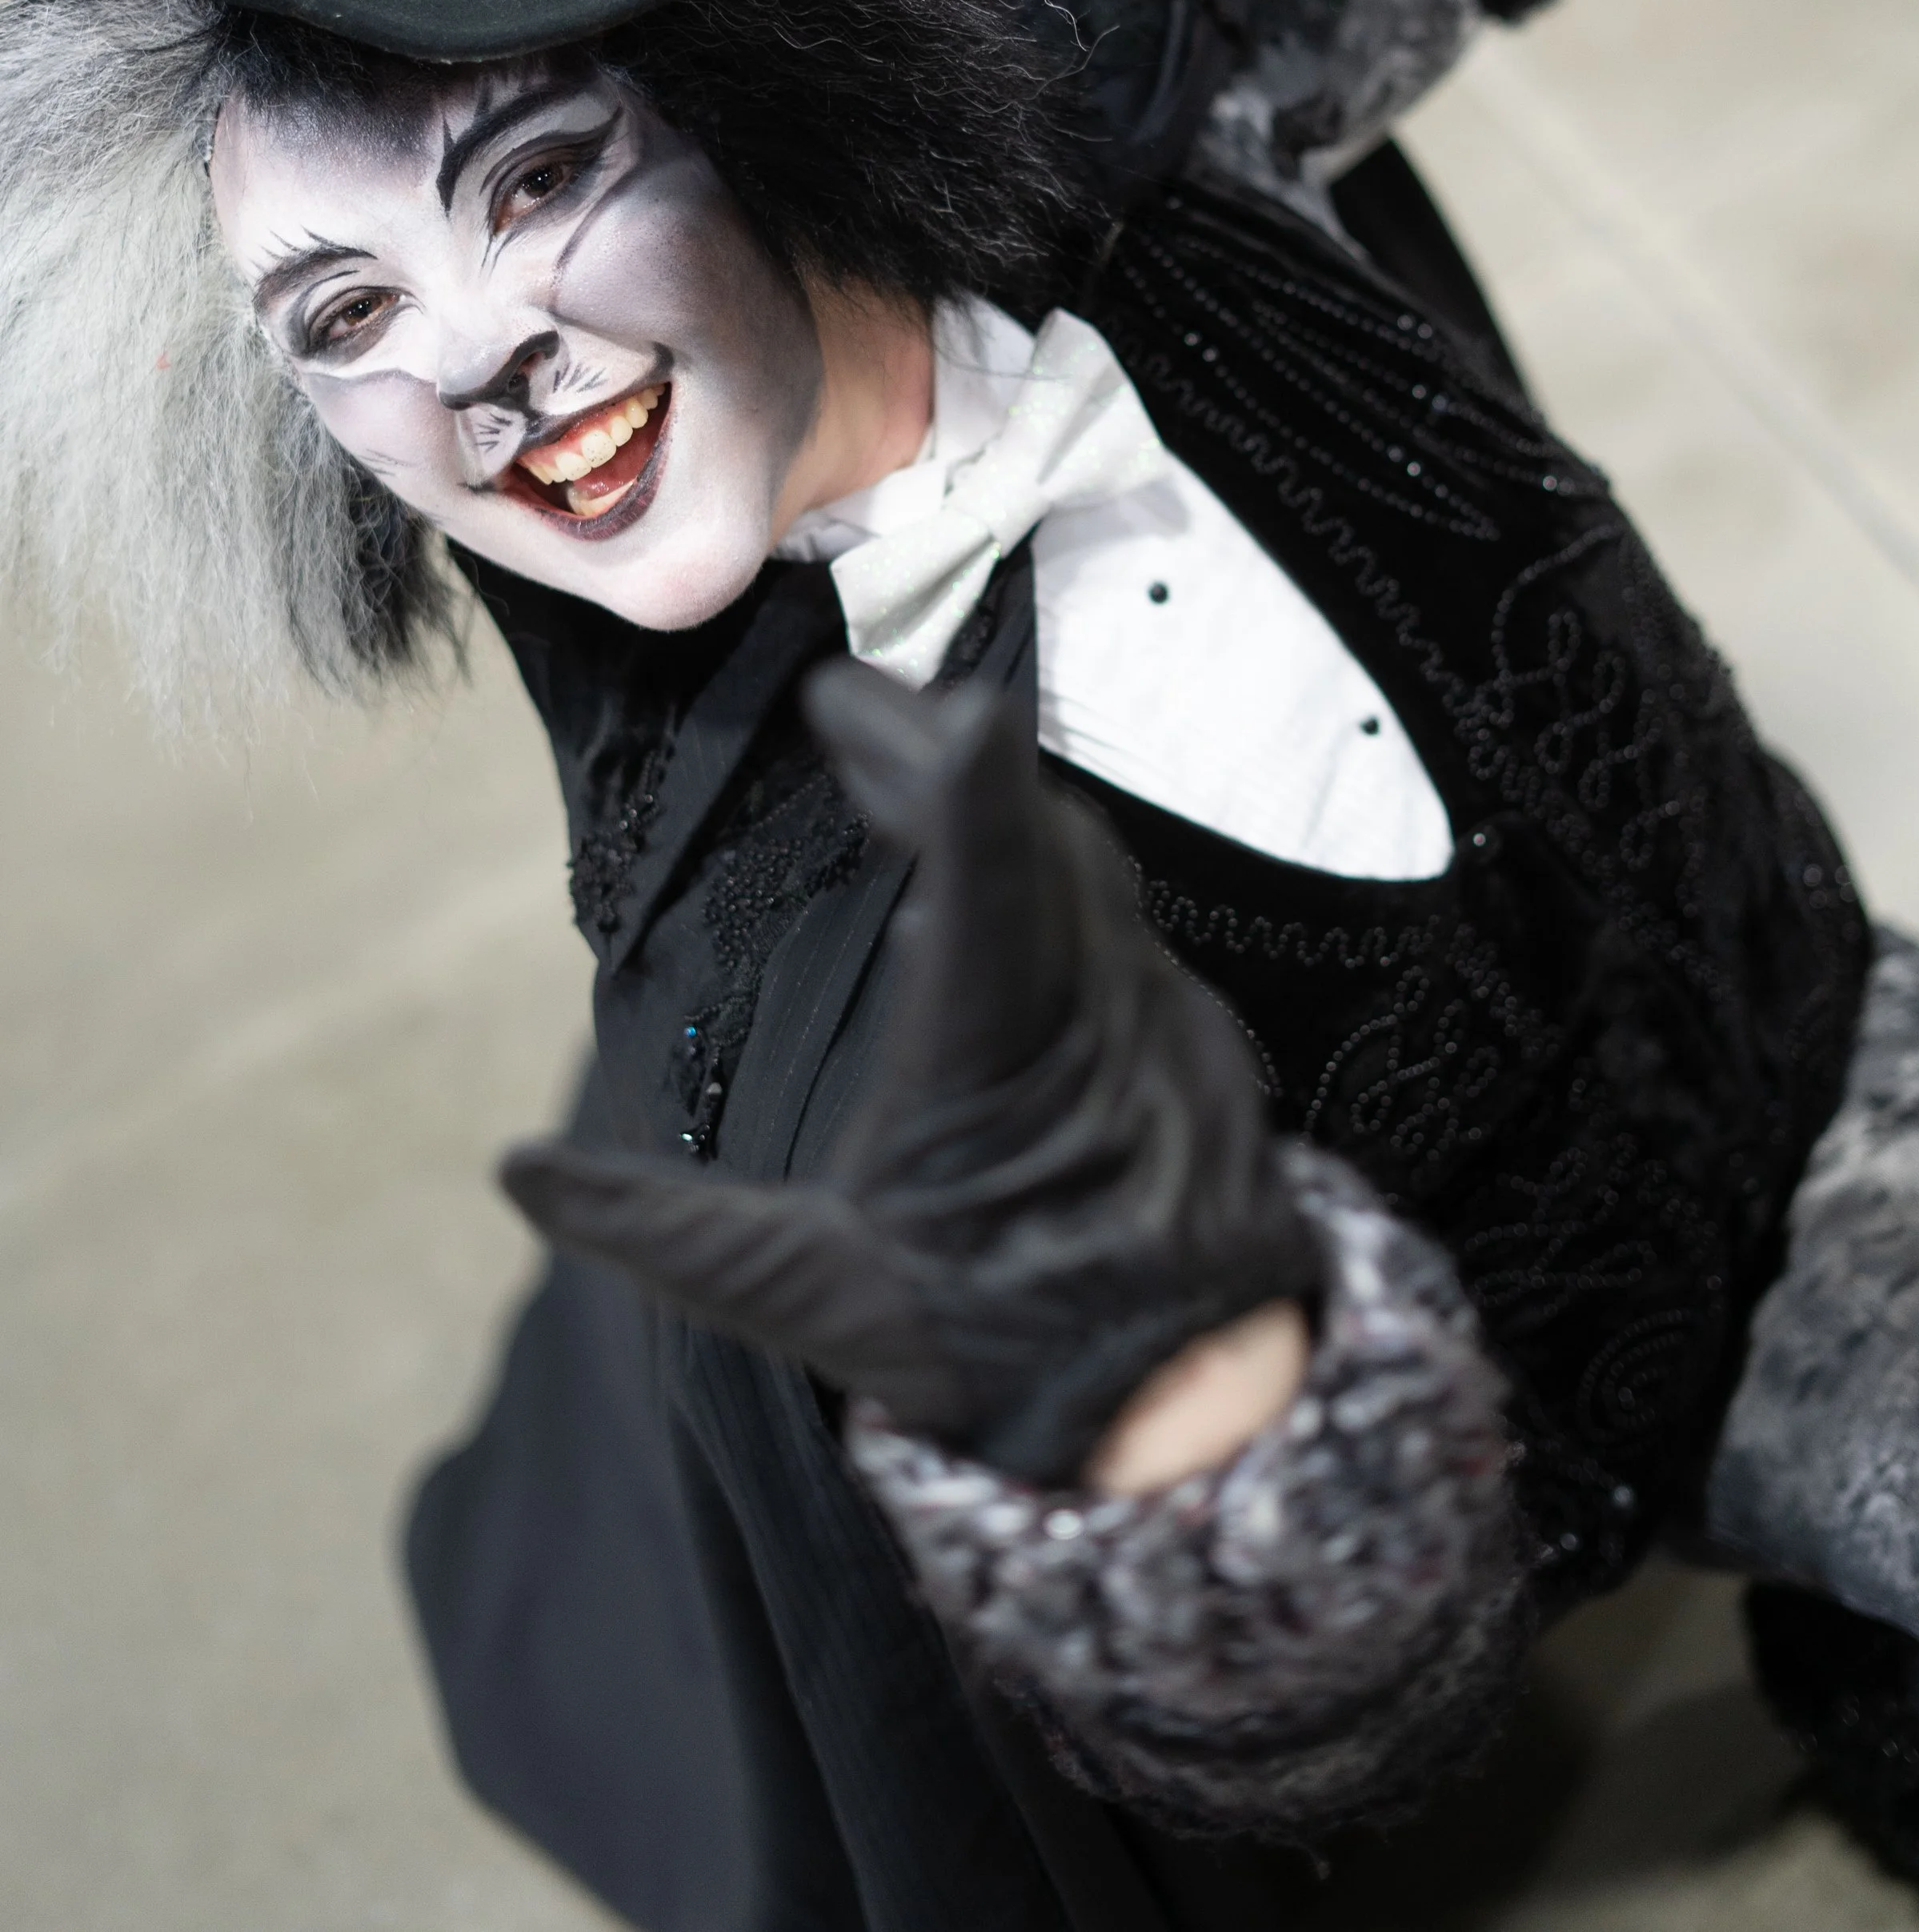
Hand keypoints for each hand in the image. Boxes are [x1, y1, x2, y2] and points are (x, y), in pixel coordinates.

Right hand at [501, 662, 1321, 1486]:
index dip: (930, 752)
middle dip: (929, 751)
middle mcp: (1103, 1006)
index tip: (847, 694)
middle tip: (839, 709)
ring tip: (897, 769)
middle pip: (1028, 826)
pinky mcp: (1198, 1039)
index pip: (987, 853)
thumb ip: (665, 1231)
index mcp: (1005, 1047)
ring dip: (993, 807)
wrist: (1195, 1424)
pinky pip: (1118, 921)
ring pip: (1085, 863)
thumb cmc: (998, 1357)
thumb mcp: (817, 1302)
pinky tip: (983, 888)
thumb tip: (518, 1172)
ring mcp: (1167, 1018)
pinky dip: (1047, 877)